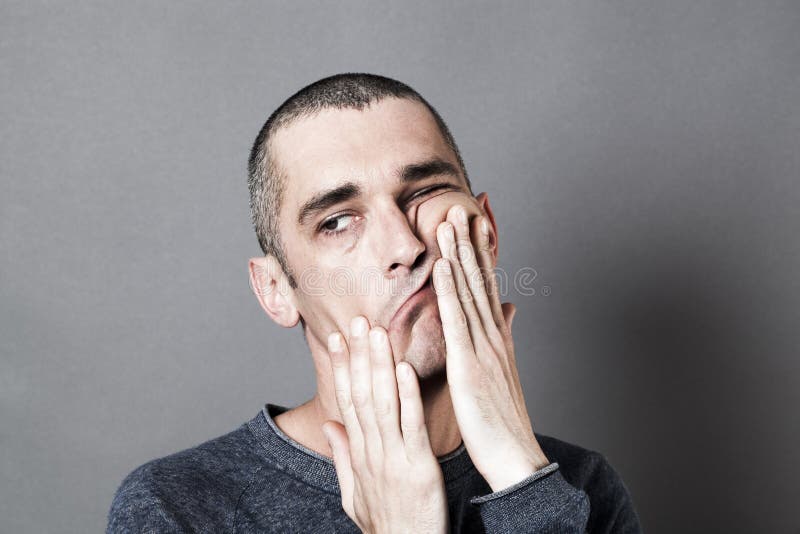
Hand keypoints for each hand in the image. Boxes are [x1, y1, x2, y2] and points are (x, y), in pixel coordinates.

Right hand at [323, 315, 448, 532]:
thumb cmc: (385, 524)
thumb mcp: (353, 492)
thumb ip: (341, 455)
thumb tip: (329, 424)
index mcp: (359, 453)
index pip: (346, 400)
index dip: (342, 367)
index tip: (339, 338)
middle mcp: (371, 450)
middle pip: (361, 394)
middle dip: (358, 355)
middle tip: (356, 320)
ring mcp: (393, 458)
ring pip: (383, 402)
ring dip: (379, 365)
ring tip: (378, 333)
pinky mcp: (418, 467)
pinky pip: (411, 426)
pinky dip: (408, 396)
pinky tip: (405, 369)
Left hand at [433, 204, 549, 491]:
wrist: (516, 457)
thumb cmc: (503, 419)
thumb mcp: (503, 370)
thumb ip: (504, 335)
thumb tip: (508, 308)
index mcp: (496, 337)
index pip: (486, 286)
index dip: (480, 253)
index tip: (474, 224)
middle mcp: (492, 335)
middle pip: (479, 280)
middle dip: (470, 242)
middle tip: (462, 206)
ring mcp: (484, 348)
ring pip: (468, 292)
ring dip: (459, 254)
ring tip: (450, 221)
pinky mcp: (471, 365)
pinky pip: (458, 321)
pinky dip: (451, 290)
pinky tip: (443, 265)